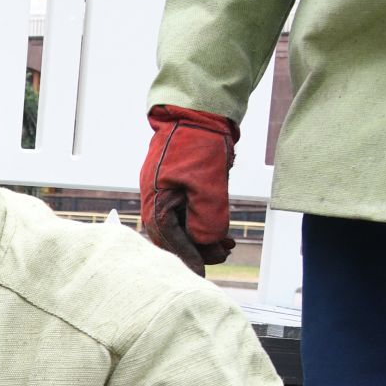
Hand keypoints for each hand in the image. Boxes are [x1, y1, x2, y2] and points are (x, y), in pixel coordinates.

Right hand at [138, 105, 237, 274]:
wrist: (199, 111)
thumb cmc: (200, 142)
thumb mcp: (208, 184)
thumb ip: (207, 218)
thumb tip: (207, 245)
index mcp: (157, 200)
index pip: (170, 238)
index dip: (187, 257)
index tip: (201, 274)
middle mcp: (158, 200)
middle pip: (174, 237)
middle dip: (199, 248)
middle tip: (225, 254)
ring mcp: (167, 194)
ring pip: (182, 227)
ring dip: (204, 237)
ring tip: (228, 244)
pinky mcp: (178, 189)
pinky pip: (186, 215)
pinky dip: (203, 224)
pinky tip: (221, 230)